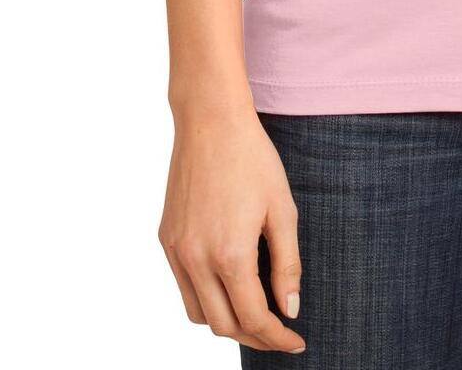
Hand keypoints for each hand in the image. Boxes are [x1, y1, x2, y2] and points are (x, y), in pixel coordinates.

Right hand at [158, 104, 306, 352]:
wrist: (210, 121)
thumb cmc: (252, 159)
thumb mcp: (282, 209)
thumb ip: (287, 264)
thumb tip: (289, 310)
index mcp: (229, 254)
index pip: (253, 318)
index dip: (276, 338)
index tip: (295, 342)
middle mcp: (196, 259)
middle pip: (223, 326)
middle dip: (254, 336)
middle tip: (279, 331)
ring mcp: (177, 250)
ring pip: (198, 313)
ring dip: (226, 321)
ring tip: (254, 311)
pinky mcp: (166, 239)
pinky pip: (183, 286)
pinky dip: (206, 297)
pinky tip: (227, 283)